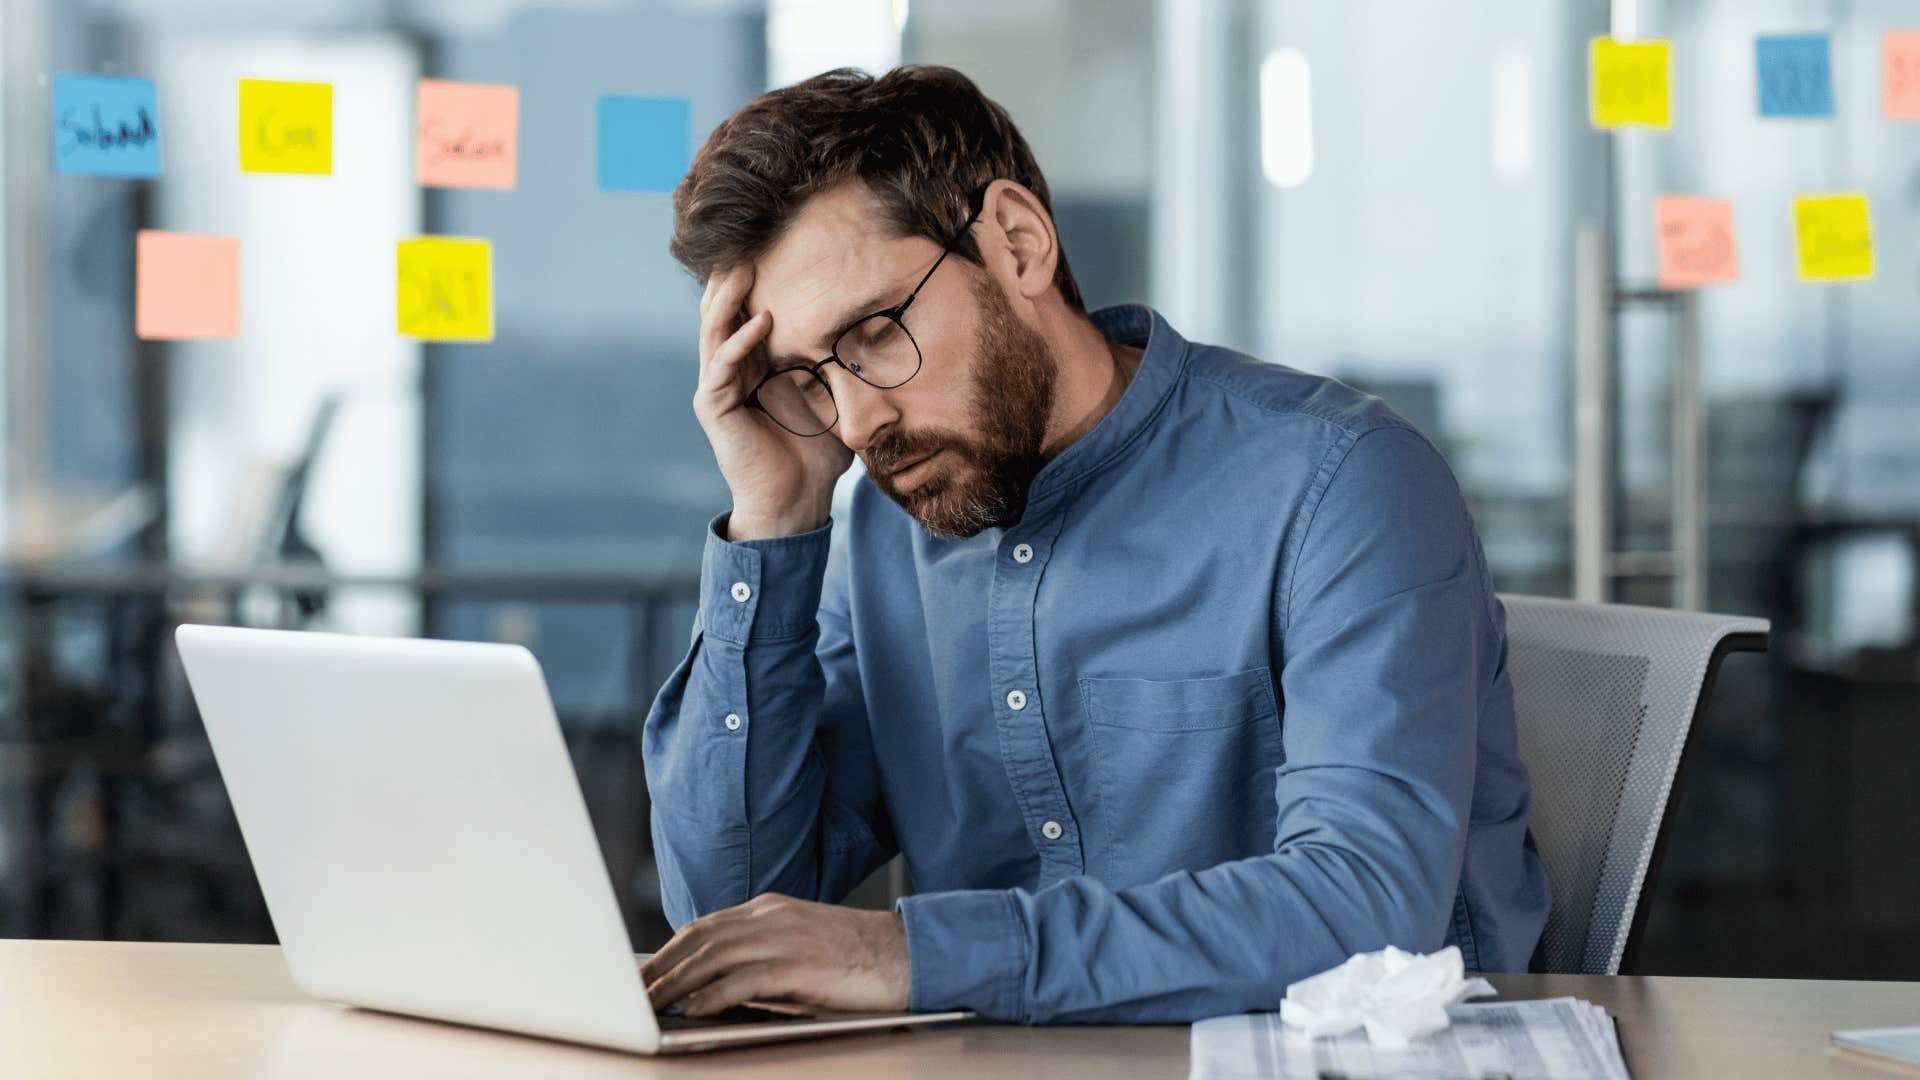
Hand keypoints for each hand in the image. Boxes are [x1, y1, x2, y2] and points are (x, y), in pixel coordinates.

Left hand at [640, 894, 909, 1016]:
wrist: (907, 952)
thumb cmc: (856, 958)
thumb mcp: (800, 946)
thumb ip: (760, 956)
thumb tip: (715, 988)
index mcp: (769, 910)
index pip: (703, 926)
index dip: (668, 951)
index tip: (643, 973)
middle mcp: (770, 917)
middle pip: (698, 938)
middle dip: (660, 967)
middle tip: (633, 993)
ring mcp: (784, 938)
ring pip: (712, 956)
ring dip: (675, 983)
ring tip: (651, 1005)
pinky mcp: (799, 964)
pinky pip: (744, 978)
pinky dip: (713, 994)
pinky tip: (694, 1010)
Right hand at [693, 266, 854, 540]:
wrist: (797, 503)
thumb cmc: (817, 455)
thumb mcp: (835, 399)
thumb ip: (844, 367)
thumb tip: (884, 332)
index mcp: (753, 366)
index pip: (745, 312)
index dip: (753, 281)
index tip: (773, 245)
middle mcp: (729, 371)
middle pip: (722, 312)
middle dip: (732, 277)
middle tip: (749, 240)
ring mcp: (718, 388)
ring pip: (714, 331)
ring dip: (728, 298)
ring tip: (743, 266)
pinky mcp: (713, 408)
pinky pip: (721, 366)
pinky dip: (740, 342)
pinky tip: (761, 321)